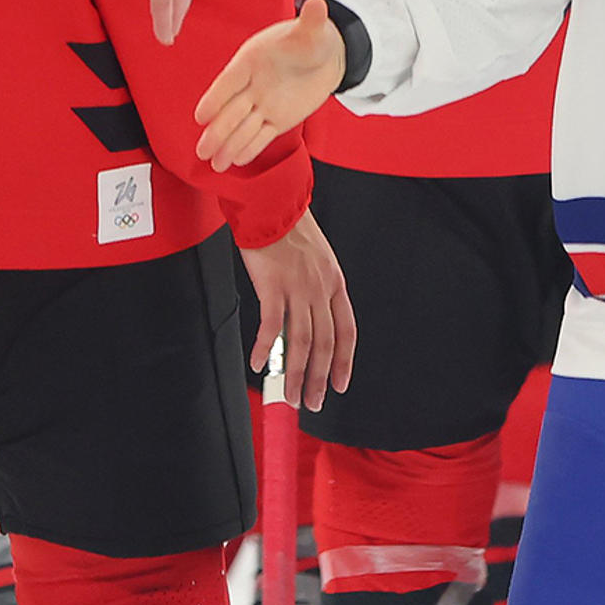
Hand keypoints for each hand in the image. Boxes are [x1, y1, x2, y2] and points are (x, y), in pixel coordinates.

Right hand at [195, 0, 345, 170]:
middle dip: (217, 132)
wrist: (326, 56)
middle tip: (202, 150)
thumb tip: (318, 2)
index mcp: (252, 60)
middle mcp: (253, 84)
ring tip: (214, 165)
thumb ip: (312, 20)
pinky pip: (261, 136)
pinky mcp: (278, 119)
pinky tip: (235, 161)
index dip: (215, 98)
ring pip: (243, 128)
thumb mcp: (313, 30)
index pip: (229, 82)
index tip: (201, 116)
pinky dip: (249, 148)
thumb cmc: (312, 39)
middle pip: (231, 111)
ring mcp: (263, 103)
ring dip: (229, 146)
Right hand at [240, 210, 356, 410]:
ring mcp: (298, 288)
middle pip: (324, 344)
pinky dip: (264, 348)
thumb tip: (310, 319)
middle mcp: (321, 288)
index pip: (347, 331)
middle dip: (317, 378)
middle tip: (311, 403)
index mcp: (335, 283)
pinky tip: (258, 363)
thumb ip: (317, 288)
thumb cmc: (288, 228)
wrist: (272, 201)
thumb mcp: (316, 258)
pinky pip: (271, 326)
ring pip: (300, 342)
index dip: (344, 362)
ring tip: (289, 397)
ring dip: (295, 374)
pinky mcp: (273, 285)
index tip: (340, 385)